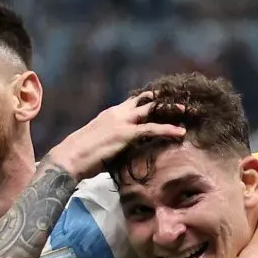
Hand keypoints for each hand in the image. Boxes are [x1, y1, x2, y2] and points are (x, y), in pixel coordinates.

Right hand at [45, 93, 189, 181]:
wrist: (69, 158)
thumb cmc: (82, 155)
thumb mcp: (100, 142)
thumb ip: (114, 140)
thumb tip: (123, 148)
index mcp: (111, 113)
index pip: (134, 102)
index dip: (150, 100)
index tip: (164, 100)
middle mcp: (117, 112)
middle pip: (145, 101)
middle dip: (163, 99)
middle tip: (180, 101)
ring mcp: (121, 121)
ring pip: (151, 110)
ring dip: (170, 110)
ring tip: (188, 111)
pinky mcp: (125, 133)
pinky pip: (151, 129)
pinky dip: (167, 129)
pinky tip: (180, 133)